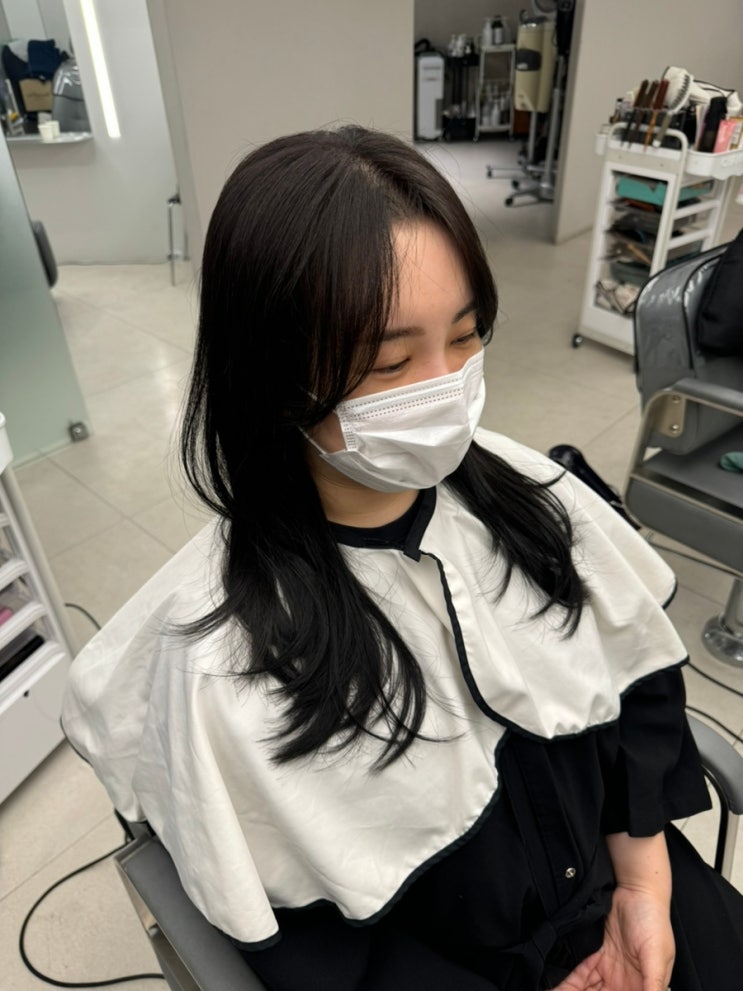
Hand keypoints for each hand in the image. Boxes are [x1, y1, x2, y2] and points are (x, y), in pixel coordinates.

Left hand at [553, 884, 673, 990]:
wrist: (638, 891)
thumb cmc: (654, 921)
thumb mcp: (657, 956)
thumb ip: (653, 985)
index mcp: (644, 987)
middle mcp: (626, 984)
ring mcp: (610, 971)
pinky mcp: (598, 957)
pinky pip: (581, 976)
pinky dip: (569, 984)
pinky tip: (557, 989)